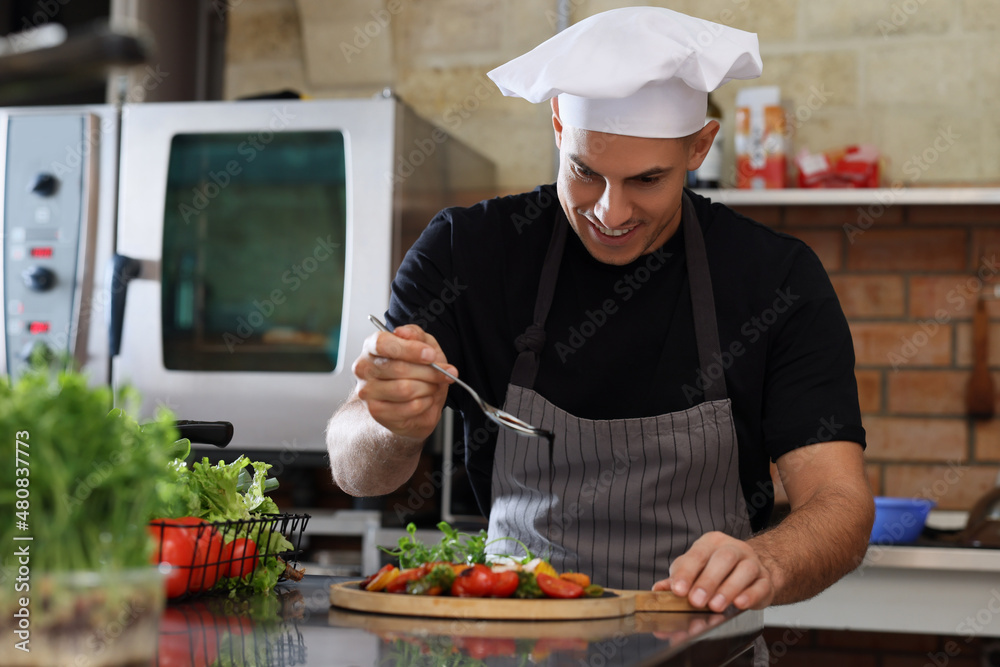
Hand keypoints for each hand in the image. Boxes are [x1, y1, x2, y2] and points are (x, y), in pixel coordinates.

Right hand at [352, 324, 455, 440]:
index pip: (383, 344)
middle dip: (429, 372)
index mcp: (372, 346)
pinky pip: (409, 407)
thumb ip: (416, 335)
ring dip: (428, 388)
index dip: (410, 349)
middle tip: (446, 373)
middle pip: (398, 368)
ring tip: (433, 386)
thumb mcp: (423, 346)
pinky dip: (425, 403)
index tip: (431, 355)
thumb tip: (404, 332)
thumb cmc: (416, 371)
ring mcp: (368, 391)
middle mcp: (364, 368)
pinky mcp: (377, 411)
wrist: (414, 404)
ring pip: (405, 389)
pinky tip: (425, 399)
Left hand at [652, 531, 775, 611]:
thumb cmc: (715, 570)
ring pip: (744, 571)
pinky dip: (750, 595)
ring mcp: (752, 563)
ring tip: (715, 606)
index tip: (678, 590)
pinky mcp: (765, 580)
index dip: (687, 572)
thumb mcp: (694, 570)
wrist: (750, 572)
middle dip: (708, 581)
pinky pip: (761, 585)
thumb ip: (677, 580)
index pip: (697, 554)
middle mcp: (733, 548)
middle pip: (722, 559)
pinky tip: (739, 604)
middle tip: (696, 601)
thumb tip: (657, 590)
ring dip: (728, 589)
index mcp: (711, 543)